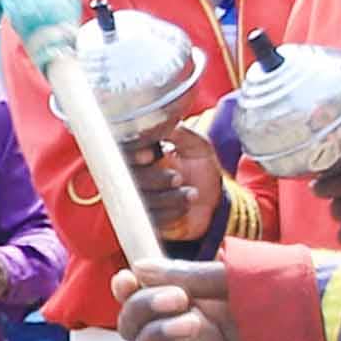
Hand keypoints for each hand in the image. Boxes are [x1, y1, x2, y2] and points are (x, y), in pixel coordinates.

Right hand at [119, 262, 246, 340]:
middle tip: (178, 299)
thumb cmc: (286, 307)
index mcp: (194, 305)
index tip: (127, 279)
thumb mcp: (233, 281)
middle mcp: (189, 337)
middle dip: (142, 309)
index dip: (128, 292)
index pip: (144, 301)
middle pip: (135, 328)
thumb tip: (138, 268)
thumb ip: (187, 276)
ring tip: (193, 325)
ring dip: (155, 335)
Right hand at [121, 123, 229, 250]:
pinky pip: (151, 220)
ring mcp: (141, 199)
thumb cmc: (203, 169)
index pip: (126, 149)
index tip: (150, 155)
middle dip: (154, 178)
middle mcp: (138, 175)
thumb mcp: (197, 146)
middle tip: (178, 178)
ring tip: (192, 194)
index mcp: (145, 153)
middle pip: (129, 177)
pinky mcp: (148, 221)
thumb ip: (179, 133)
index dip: (133, 152)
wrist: (215, 202)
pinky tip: (186, 208)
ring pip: (141, 200)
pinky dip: (170, 213)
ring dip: (167, 198)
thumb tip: (164, 119)